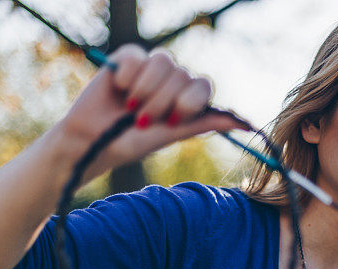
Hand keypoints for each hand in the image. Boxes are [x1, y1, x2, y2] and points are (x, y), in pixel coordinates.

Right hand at [55, 44, 247, 185]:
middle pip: (182, 75)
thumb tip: (243, 123)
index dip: (189, 101)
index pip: (203, 85)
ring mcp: (150, 70)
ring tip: (131, 107)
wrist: (94, 141)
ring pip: (163, 62)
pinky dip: (127, 76)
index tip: (172, 120)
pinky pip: (137, 55)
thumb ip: (203, 123)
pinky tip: (118, 89)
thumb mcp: (171, 134)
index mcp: (186, 99)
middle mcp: (171, 82)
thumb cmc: (132, 142)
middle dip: (162, 102)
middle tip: (143, 120)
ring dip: (146, 89)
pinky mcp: (126, 59)